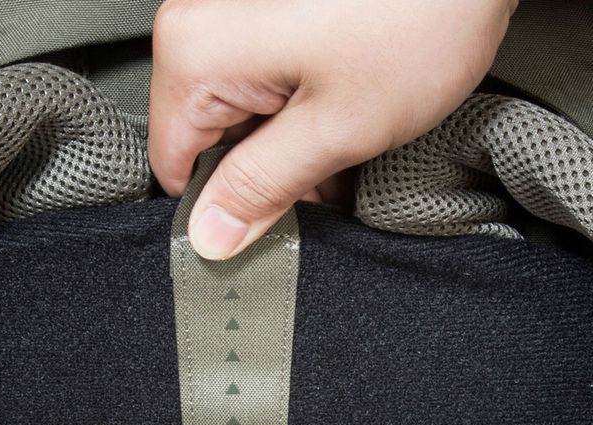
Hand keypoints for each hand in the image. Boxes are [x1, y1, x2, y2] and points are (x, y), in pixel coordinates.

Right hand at [149, 0, 516, 259]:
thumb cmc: (418, 18)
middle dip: (263, 179)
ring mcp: (236, 20)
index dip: (221, 208)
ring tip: (344, 150)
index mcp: (198, 54)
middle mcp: (202, 28)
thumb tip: (211, 236)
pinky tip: (342, 124)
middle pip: (208, 145)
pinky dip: (300, 120)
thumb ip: (261, 187)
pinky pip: (265, 93)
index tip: (269, 222)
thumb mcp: (335, 128)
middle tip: (324, 184)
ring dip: (289, 154)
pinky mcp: (268, 21)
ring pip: (241, 124)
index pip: (174, 168)